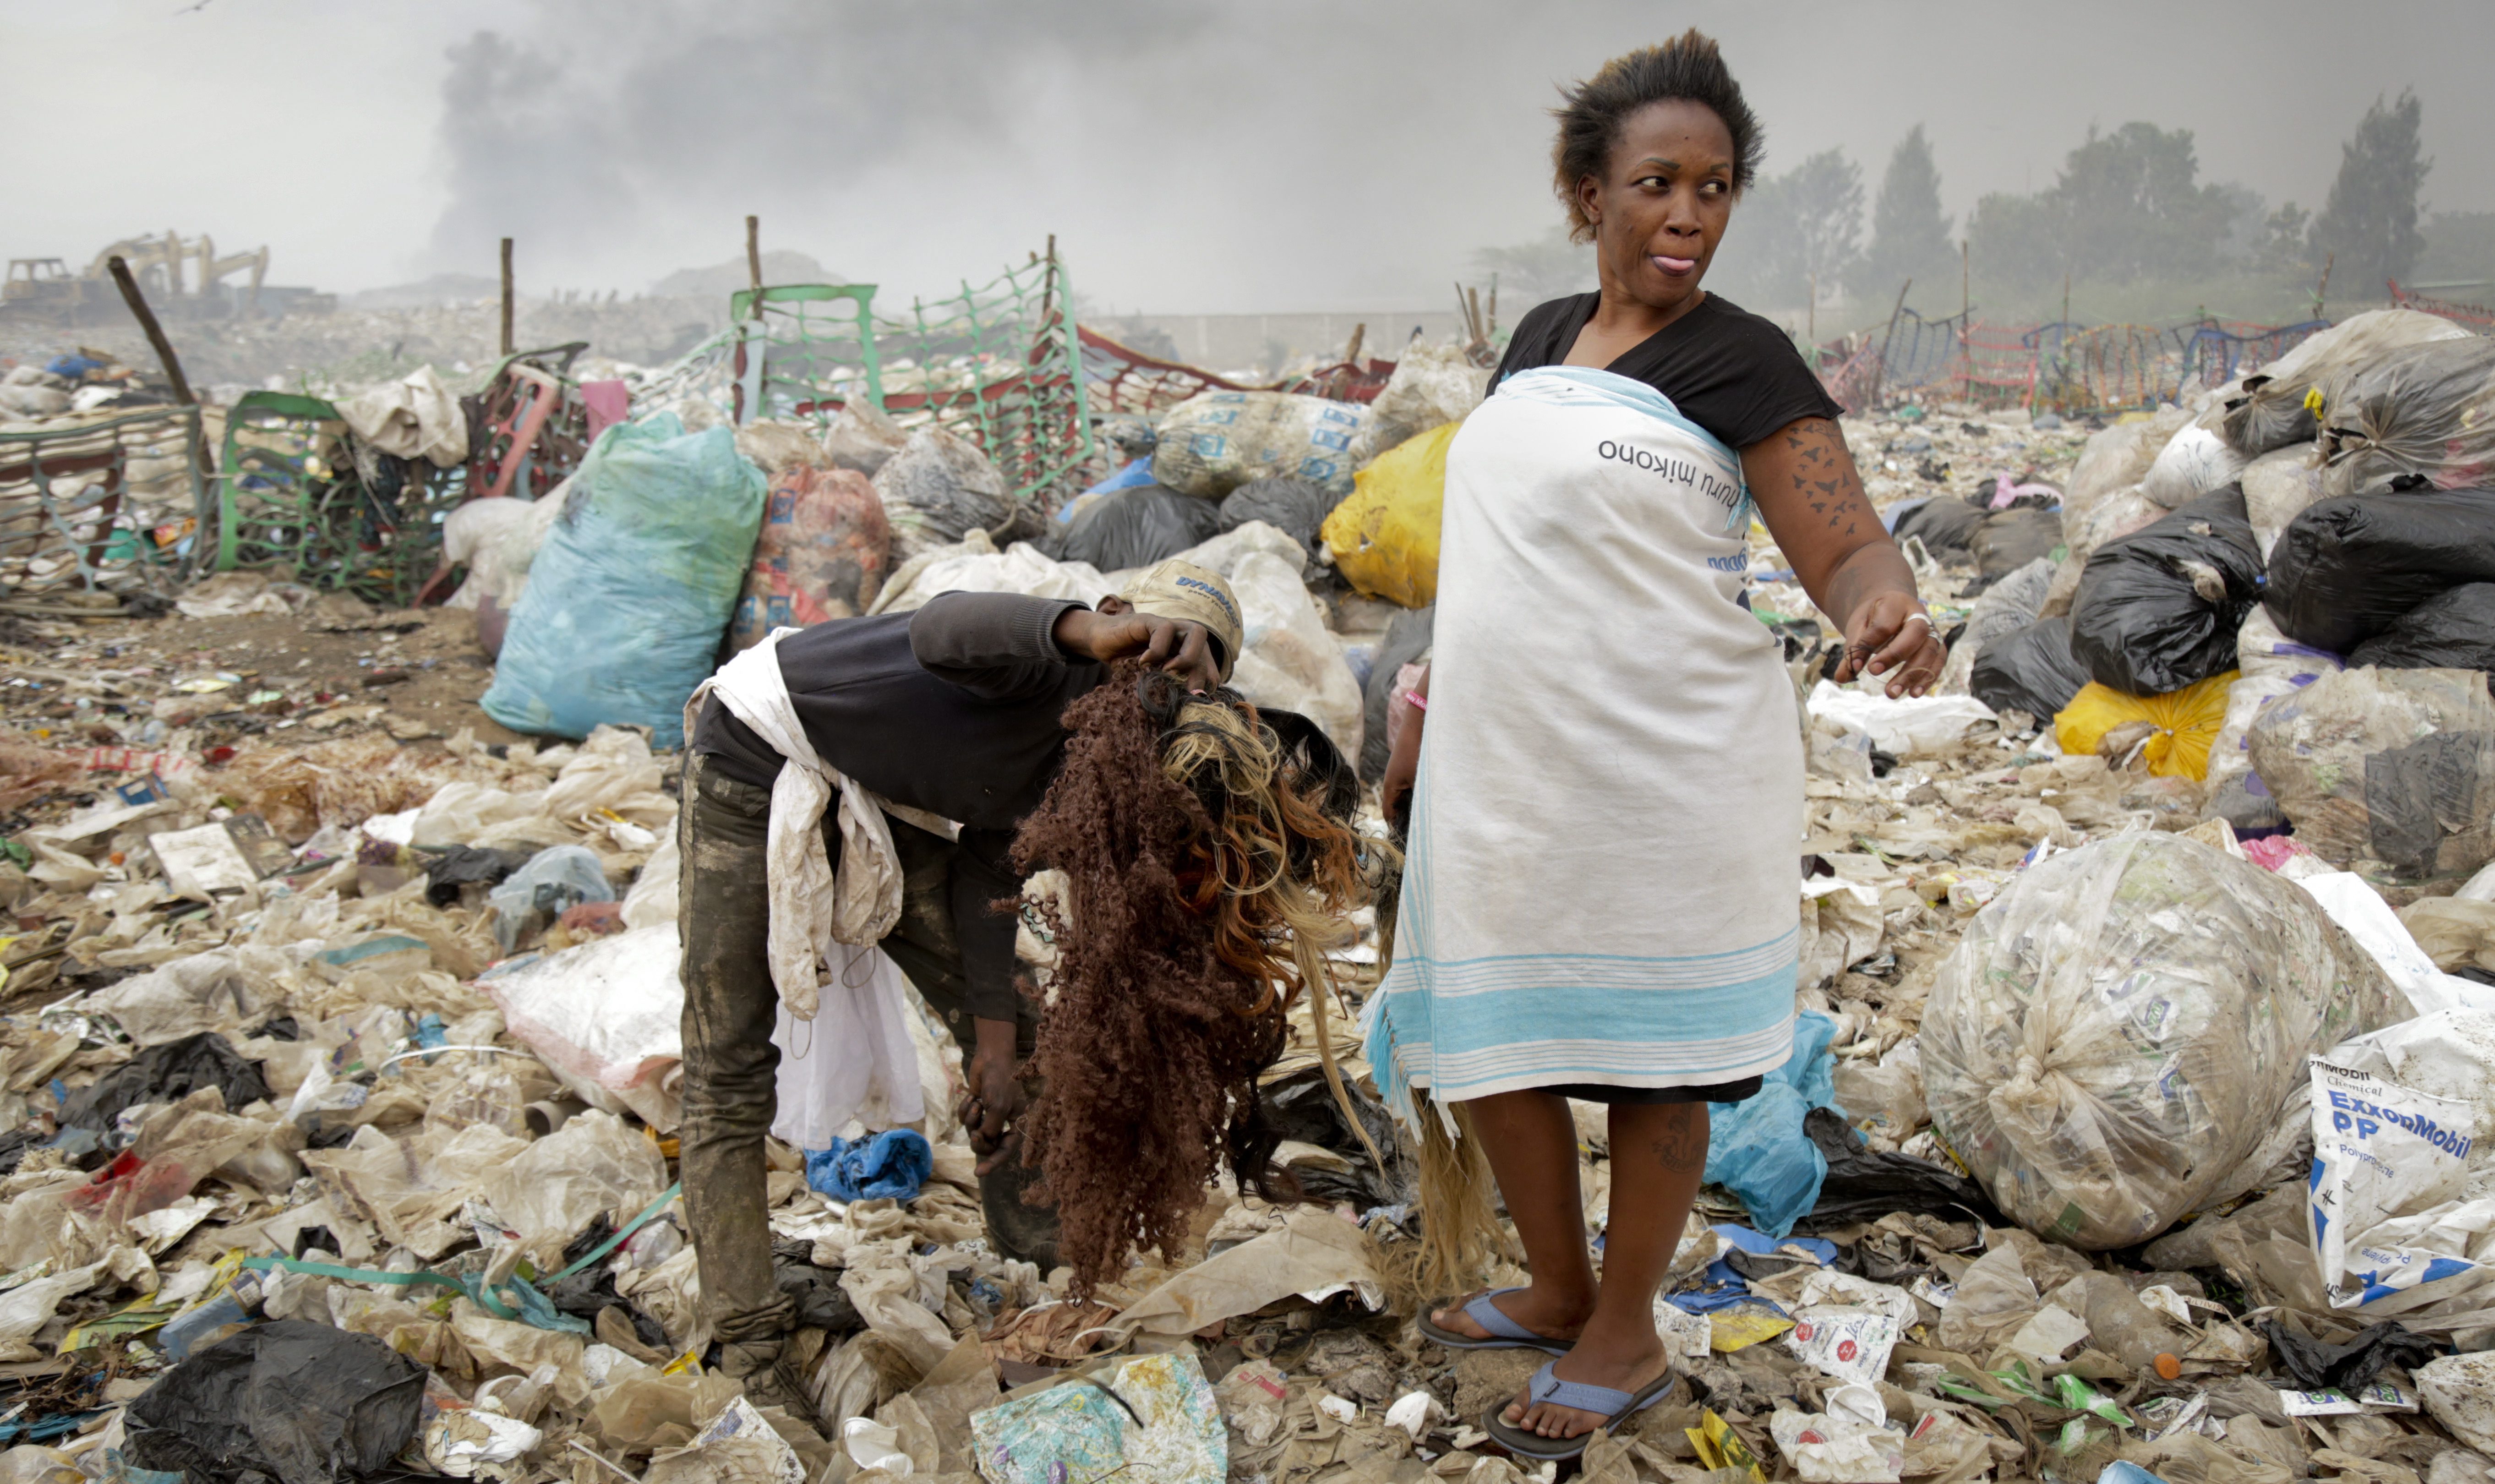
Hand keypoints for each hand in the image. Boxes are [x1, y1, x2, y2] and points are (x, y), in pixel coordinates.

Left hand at [959, 1018, 1028, 1174]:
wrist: (990, 1058)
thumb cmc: (999, 1081)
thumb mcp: (998, 1107)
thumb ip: (991, 1128)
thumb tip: (983, 1139)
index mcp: (1015, 1124)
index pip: (1005, 1150)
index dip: (993, 1163)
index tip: (978, 1174)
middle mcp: (1002, 1123)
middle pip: (986, 1146)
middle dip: (979, 1141)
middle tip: (975, 1134)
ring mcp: (987, 1116)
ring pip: (973, 1132)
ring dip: (971, 1119)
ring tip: (975, 1103)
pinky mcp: (975, 1109)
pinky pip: (964, 1120)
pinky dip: (965, 1109)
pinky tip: (971, 1096)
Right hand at [1054, 605, 1219, 694]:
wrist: (1101, 640)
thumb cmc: (1127, 663)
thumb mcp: (1150, 681)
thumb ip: (1166, 690)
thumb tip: (1181, 714)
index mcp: (1187, 654)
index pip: (1211, 669)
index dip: (1207, 687)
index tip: (1194, 703)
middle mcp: (1182, 638)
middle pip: (1207, 654)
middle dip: (1200, 677)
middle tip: (1185, 694)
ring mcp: (1168, 627)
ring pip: (1197, 632)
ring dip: (1188, 657)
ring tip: (1168, 671)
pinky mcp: (1150, 620)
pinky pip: (1165, 629)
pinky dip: (1157, 649)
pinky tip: (1143, 662)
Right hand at [1378, 667, 1426, 833]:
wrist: (1421, 723)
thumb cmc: (1418, 751)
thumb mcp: (1420, 779)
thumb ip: (1421, 800)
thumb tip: (1428, 822)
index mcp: (1390, 788)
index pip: (1390, 816)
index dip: (1399, 830)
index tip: (1412, 842)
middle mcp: (1394, 784)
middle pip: (1400, 809)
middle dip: (1411, 820)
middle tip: (1427, 833)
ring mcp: (1403, 777)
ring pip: (1410, 799)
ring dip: (1419, 807)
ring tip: (1435, 819)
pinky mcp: (1412, 770)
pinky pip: (1416, 789)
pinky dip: (1423, 795)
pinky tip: (1438, 800)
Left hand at [1836, 592, 1946, 697]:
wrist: (1892, 609)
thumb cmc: (1873, 619)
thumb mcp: (1858, 627)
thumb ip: (1853, 650)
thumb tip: (1843, 677)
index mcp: (1895, 602)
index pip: (1884, 624)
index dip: (1869, 645)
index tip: (1855, 665)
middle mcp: (1919, 613)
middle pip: (1915, 633)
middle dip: (1894, 656)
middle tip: (1873, 673)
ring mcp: (1932, 629)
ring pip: (1929, 650)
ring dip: (1911, 674)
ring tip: (1892, 693)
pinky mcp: (1938, 645)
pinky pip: (1938, 661)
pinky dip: (1927, 678)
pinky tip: (1913, 693)